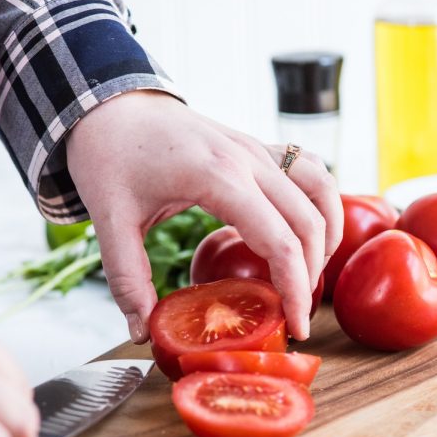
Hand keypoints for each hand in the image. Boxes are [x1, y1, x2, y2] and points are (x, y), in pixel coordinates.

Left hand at [67, 92, 342, 341]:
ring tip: (308, 277)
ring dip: (327, 238)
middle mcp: (248, 159)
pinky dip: (321, 204)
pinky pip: (309, 171)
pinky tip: (307, 233)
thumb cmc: (108, 156)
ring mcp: (257, 148)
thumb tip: (142, 332)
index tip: (295, 327)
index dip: (295, 291)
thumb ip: (127, 280)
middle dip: (311, 276)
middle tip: (295, 315)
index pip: (280, 242)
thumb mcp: (110, 220)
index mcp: (217, 177)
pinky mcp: (257, 147)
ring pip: (321, 193)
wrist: (110, 104)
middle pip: (310, 224)